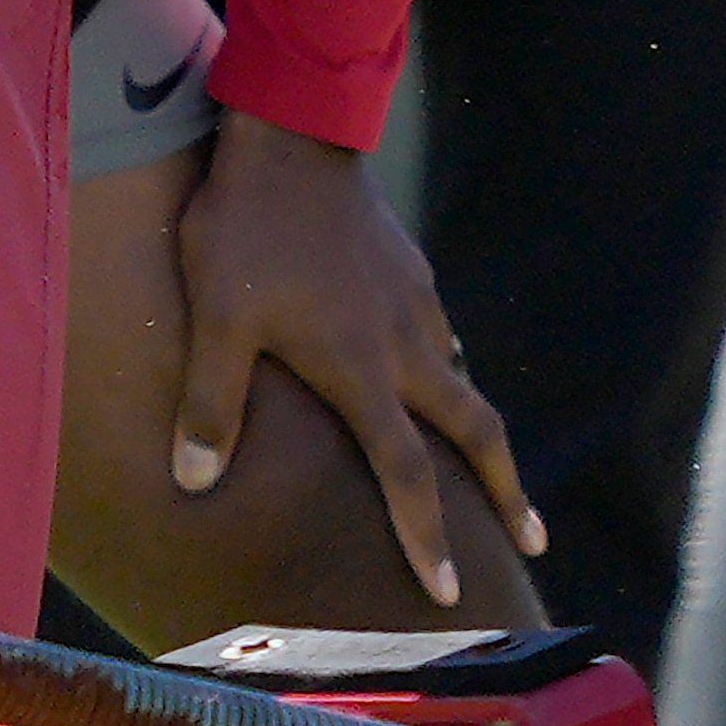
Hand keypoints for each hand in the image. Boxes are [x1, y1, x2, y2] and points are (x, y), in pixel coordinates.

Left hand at [169, 110, 543, 607]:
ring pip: (461, 379)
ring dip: (477, 429)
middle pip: (477, 434)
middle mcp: (407, 346)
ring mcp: (416, 303)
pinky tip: (430, 370)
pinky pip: (439, 335)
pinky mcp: (410, 269)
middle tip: (531, 540)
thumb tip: (194, 481)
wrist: (293, 134)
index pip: (408, 475)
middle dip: (506, 492)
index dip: (426, 536)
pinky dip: (446, 368)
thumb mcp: (216, 318)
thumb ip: (210, 402)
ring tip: (482, 464)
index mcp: (364, 371)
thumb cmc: (246, 230)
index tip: (447, 591)